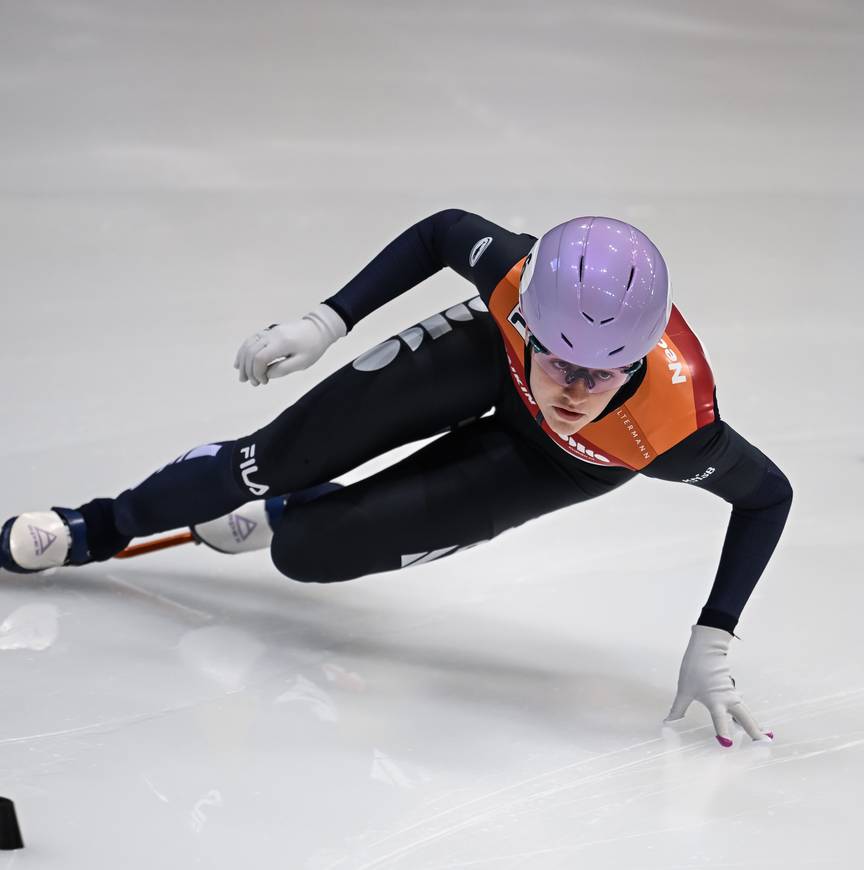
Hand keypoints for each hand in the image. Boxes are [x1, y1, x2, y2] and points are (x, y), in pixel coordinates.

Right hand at [234, 303, 346, 385]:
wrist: (317, 329)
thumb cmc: (312, 347)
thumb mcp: (302, 362)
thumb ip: (283, 369)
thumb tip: (266, 374)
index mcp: (282, 343)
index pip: (260, 358)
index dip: (257, 372)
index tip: (264, 381)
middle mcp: (272, 335)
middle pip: (251, 352)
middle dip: (248, 370)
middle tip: (253, 383)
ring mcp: (268, 332)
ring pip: (248, 345)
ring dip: (243, 362)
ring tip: (243, 377)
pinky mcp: (268, 332)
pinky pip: (251, 340)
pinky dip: (243, 352)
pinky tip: (240, 363)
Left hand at [665, 625, 772, 746]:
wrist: (707, 648)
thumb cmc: (694, 668)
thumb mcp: (684, 690)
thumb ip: (678, 709)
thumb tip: (669, 722)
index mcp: (715, 700)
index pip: (720, 720)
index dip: (723, 732)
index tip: (727, 745)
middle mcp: (727, 699)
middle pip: (744, 717)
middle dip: (754, 731)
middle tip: (764, 743)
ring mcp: (731, 694)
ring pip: (745, 712)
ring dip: (753, 723)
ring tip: (763, 735)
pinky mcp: (731, 690)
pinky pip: (740, 706)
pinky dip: (745, 716)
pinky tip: (744, 722)